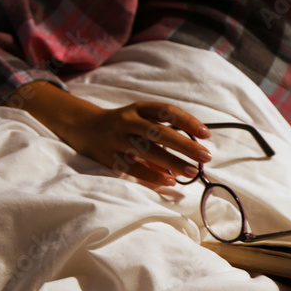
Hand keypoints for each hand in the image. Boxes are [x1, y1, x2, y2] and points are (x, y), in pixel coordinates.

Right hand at [9, 82, 211, 188]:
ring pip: (147, 151)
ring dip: (171, 162)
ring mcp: (116, 139)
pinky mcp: (108, 156)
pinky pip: (132, 168)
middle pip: (159, 132)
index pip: (167, 111)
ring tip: (190, 172)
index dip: (187, 122)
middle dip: (184, 145)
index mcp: (138, 108)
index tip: (206, 134)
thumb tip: (191, 150)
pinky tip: (168, 181)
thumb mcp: (139, 119)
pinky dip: (151, 176)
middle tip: (205, 156)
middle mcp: (127, 121)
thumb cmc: (122, 125)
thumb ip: (162, 131)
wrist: (83, 127)